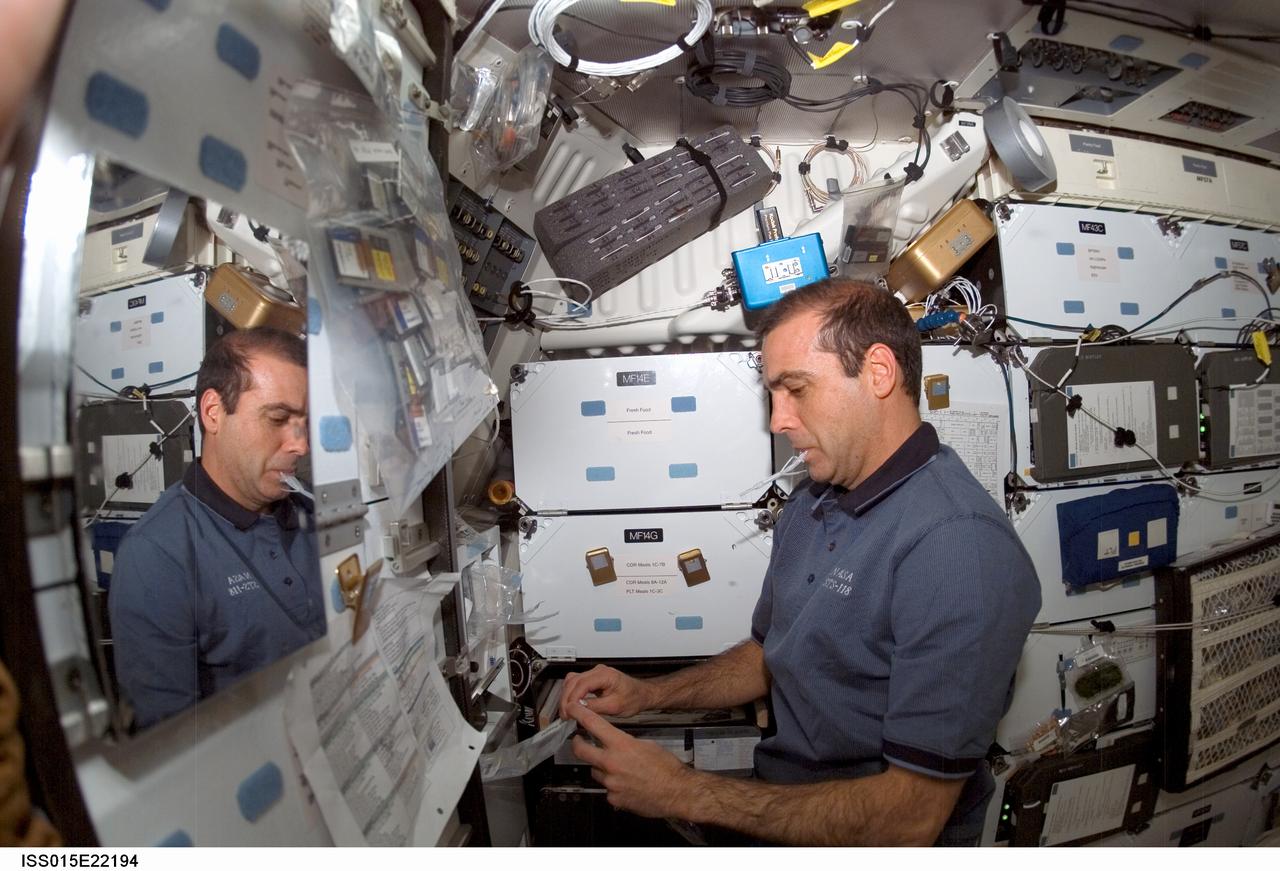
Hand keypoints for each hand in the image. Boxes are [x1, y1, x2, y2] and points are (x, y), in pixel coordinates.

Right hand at [559, 663, 652, 718]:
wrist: (642, 695)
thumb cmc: (633, 698)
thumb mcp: (615, 706)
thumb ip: (595, 706)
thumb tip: (578, 708)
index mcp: (605, 675)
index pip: (581, 684)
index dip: (572, 698)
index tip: (568, 712)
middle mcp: (598, 671)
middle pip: (573, 681)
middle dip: (566, 698)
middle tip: (564, 715)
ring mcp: (595, 674)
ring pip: (572, 681)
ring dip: (566, 696)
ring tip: (566, 712)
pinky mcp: (593, 679)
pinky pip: (576, 683)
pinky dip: (571, 694)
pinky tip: (571, 705)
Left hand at [568, 704, 696, 818]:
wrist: (677, 792)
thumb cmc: (667, 768)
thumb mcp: (647, 745)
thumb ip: (626, 742)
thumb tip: (615, 742)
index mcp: (622, 745)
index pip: (594, 725)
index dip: (580, 714)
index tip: (573, 708)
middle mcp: (612, 763)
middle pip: (581, 751)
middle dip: (577, 744)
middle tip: (579, 741)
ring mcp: (611, 783)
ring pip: (596, 772)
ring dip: (602, 769)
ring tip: (619, 770)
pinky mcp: (613, 798)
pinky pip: (607, 789)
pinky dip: (613, 787)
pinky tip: (627, 785)